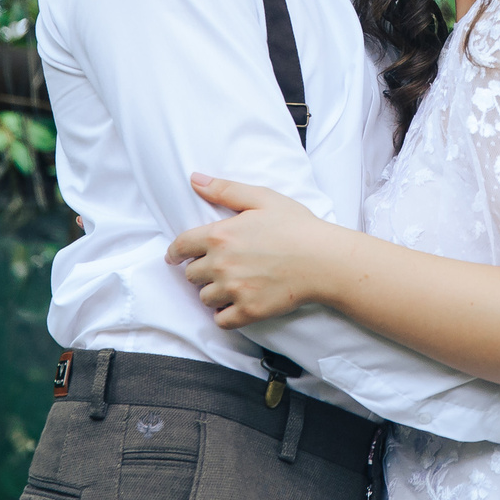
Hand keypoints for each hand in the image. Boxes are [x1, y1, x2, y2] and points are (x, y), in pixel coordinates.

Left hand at [165, 175, 342, 327]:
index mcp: (220, 235)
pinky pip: (221, 320)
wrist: (324, 260)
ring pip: (205, 298)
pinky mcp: (248, 311)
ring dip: (213, 293)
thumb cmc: (297, 226)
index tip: (175, 258)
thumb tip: (194, 179)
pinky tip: (235, 305)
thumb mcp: (262, 198)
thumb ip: (225, 189)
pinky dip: (224, 315)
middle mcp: (221, 264)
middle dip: (200, 271)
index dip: (175, 252)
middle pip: (191, 275)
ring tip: (230, 285)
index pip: (181, 246)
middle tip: (219, 267)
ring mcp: (234, 290)